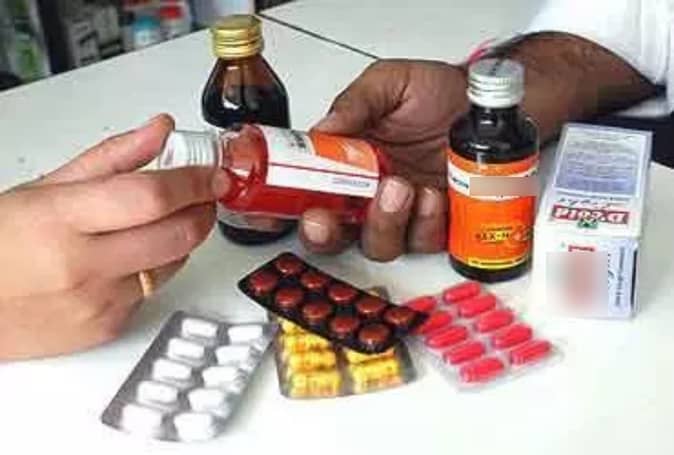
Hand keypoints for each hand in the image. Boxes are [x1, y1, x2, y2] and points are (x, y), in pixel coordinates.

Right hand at [0, 115, 229, 359]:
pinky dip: (154, 269)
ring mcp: (98, 303)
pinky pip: (153, 292)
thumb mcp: (44, 188)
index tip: (211, 173)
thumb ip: (111, 158)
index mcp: (61, 219)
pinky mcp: (107, 329)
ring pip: (173, 264)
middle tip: (204, 194)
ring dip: (183, 237)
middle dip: (204, 209)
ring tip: (165, 220)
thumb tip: (159, 131)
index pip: (152, 196)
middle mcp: (83, 266)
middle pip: (177, 234)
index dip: (193, 182)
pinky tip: (131, 257)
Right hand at [300, 59, 468, 260]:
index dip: (283, 211)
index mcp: (346, 164)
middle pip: (333, 233)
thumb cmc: (439, 91)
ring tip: (402, 187)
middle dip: (324, 232)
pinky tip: (433, 196)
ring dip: (383, 222)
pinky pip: (423, 243)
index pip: (305, 193)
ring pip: (377, 244)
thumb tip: (323, 130)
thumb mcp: (390, 83)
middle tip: (328, 215)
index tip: (272, 215)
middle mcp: (368, 194)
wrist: (488, 103)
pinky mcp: (436, 224)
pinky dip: (425, 224)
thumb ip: (355, 103)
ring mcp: (402, 213)